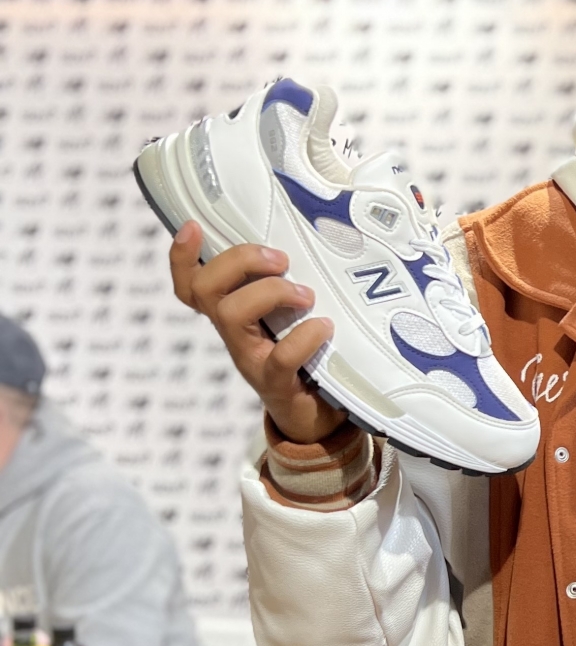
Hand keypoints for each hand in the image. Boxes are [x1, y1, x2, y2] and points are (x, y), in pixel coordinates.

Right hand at [169, 222, 345, 444]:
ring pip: (231, 315)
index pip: (191, 286)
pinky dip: (304, 337)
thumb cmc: (305, 357)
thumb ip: (288, 287)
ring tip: (306, 295)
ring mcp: (250, 360)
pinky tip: (324, 327)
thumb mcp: (291, 317)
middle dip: (240, 262)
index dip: (182, 258)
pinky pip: (280, 358)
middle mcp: (234, 336)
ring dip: (271, 292)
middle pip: (205, 290)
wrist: (315, 418)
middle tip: (281, 260)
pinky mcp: (276, 385)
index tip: (193, 226)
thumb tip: (312, 238)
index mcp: (233, 316)